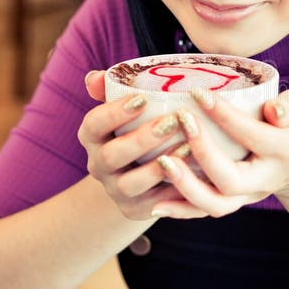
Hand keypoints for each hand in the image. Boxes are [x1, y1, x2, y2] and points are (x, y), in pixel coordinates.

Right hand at [78, 71, 189, 220]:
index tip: (142, 98)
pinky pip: (154, 204)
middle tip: (172, 122)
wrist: (139, 174)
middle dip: (142, 139)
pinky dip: (174, 190)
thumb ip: (112, 89)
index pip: (93, 124)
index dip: (114, 112)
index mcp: (92, 136)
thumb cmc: (137, 126)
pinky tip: (195, 174)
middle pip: (112, 156)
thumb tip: (96, 78)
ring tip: (187, 148)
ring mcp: (115, 190)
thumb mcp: (125, 106)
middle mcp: (98, 165)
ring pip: (130, 184)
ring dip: (158, 168)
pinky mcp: (134, 209)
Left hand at [150, 87, 288, 218]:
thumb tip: (273, 109)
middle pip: (231, 180)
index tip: (198, 94)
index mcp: (285, 152)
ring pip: (216, 204)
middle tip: (180, 121)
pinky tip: (155, 204)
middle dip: (202, 152)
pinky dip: (179, 210)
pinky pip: (204, 212)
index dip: (225, 116)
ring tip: (161, 163)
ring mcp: (248, 196)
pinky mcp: (233, 203)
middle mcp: (265, 180)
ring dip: (185, 186)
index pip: (253, 136)